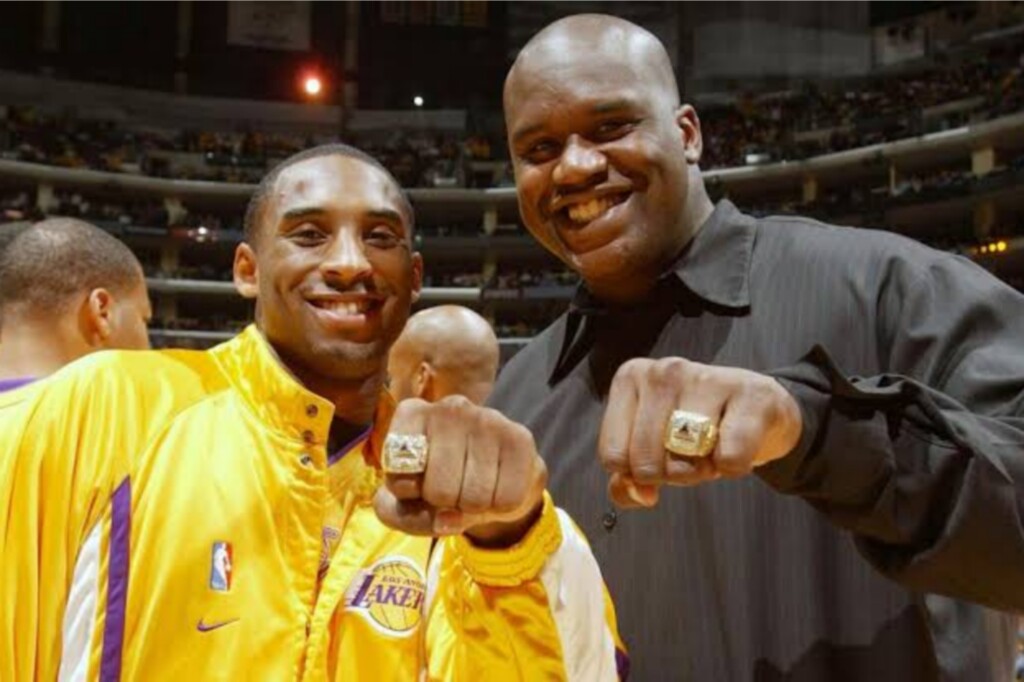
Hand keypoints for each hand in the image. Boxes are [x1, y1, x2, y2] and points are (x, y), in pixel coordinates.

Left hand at [373, 396, 547, 545]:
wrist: (492, 475)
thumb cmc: (438, 484)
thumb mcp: (405, 503)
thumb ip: (404, 516)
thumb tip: (446, 520)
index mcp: (411, 415)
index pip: (400, 477)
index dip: (408, 493)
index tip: (416, 482)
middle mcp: (449, 407)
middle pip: (440, 491)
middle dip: (445, 504)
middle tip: (451, 490)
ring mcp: (487, 418)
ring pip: (475, 498)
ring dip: (474, 508)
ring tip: (474, 487)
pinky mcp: (519, 437)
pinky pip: (507, 499)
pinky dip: (501, 507)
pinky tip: (497, 486)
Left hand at [599, 357, 801, 507]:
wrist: (759, 406)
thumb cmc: (696, 427)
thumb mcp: (651, 447)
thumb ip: (627, 478)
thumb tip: (639, 495)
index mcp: (630, 379)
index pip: (614, 456)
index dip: (637, 474)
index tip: (658, 458)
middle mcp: (664, 372)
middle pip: (647, 461)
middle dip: (671, 475)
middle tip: (690, 458)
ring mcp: (708, 378)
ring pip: (686, 458)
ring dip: (702, 470)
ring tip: (712, 450)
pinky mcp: (751, 394)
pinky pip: (730, 457)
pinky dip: (734, 467)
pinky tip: (737, 444)